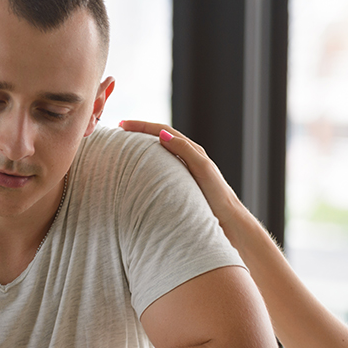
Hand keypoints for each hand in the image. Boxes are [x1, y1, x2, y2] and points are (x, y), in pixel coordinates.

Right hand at [118, 120, 244, 234]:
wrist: (229, 221)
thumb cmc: (217, 196)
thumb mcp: (202, 168)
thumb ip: (184, 150)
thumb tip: (162, 135)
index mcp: (193, 151)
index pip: (162, 130)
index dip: (142, 126)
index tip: (122, 126)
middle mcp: (188, 159)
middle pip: (159, 139)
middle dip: (139, 133)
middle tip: (118, 133)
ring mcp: (184, 173)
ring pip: (159, 155)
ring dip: (141, 149)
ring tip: (124, 150)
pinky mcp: (182, 187)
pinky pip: (160, 171)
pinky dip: (147, 167)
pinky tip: (137, 175)